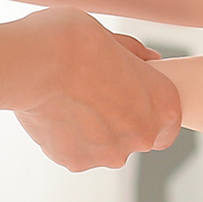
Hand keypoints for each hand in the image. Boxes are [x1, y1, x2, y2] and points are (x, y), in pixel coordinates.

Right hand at [12, 7, 181, 170]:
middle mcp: (142, 136)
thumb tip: (151, 60)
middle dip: (116, 122)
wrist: (35, 62)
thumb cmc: (74, 41)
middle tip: (92, 95)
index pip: (168, 125)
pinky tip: (54, 112)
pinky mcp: (76, 163)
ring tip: (68, 101)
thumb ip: (136, 56)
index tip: (130, 101)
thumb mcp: (114, 38)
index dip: (148, 114)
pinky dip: (66, 138)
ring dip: (90, 132)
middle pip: (134, 137)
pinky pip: (75, 152)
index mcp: (163, 105)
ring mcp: (108, 154)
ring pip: (102, 148)